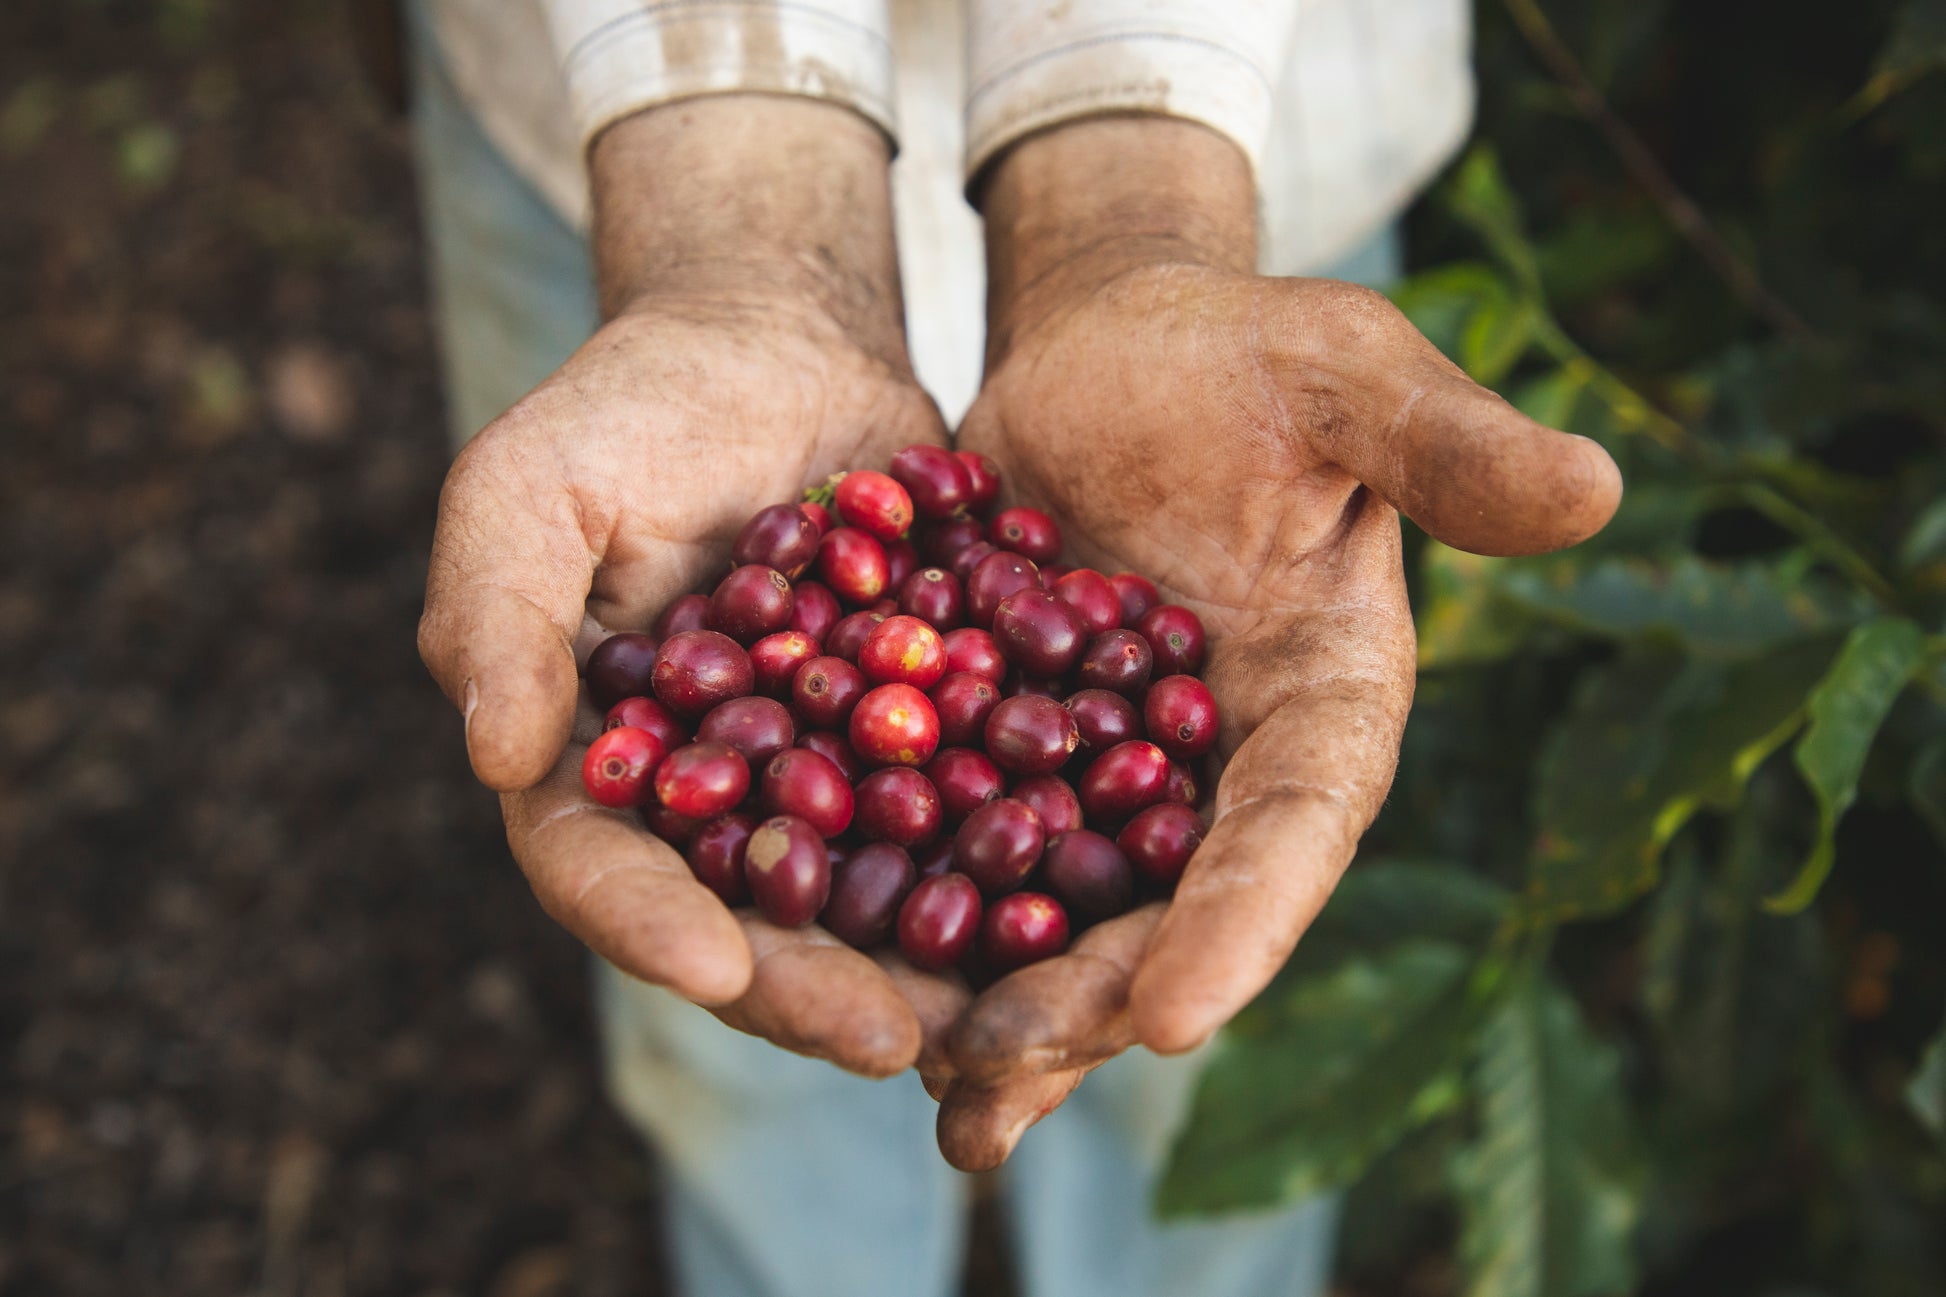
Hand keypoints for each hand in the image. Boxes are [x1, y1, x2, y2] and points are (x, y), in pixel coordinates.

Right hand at [417, 98, 969, 1077]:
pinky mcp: (920, 740)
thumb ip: (497, 614)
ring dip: (926, 964)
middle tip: (890, 1040)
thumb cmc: (629, 408)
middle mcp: (709, 799)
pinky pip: (963, 813)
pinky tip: (1073, 903)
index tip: (717, 970)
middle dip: (814, 984)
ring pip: (867, 894)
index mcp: (594, 764)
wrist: (776, 346)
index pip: (602, 866)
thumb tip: (496, 757)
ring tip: (993, 1017)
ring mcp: (819, 779)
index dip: (651, 926)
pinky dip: (1012, 861)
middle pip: (747, 916)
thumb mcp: (530, 486)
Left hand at [931, 118, 1621, 1167]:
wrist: (1106, 353)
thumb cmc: (1244, 355)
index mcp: (1321, 703)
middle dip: (1089, 997)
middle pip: (1161, 905)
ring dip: (996, 1004)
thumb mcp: (1342, 374)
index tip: (1172, 1014)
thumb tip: (1597, 486)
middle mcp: (1218, 771)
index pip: (1293, 826)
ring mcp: (1103, 776)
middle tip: (1006, 1069)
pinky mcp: (997, 753)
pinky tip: (836, 983)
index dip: (1242, 922)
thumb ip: (1446, 442)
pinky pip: (949, 846)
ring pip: (1055, 911)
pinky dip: (905, 916)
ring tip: (934, 1094)